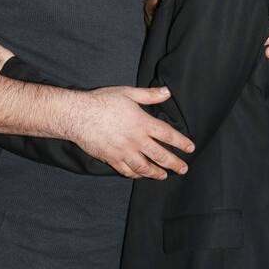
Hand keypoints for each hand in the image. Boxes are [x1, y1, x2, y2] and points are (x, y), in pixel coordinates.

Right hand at [71, 85, 194, 180]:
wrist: (78, 115)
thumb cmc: (102, 101)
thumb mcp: (127, 93)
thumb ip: (149, 95)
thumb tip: (167, 92)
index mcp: (142, 123)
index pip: (168, 135)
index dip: (181, 143)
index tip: (190, 148)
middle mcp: (136, 140)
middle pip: (160, 155)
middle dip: (174, 164)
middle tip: (183, 169)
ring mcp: (123, 151)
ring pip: (144, 167)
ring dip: (156, 173)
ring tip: (164, 176)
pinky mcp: (111, 158)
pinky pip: (126, 170)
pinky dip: (135, 174)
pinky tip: (140, 175)